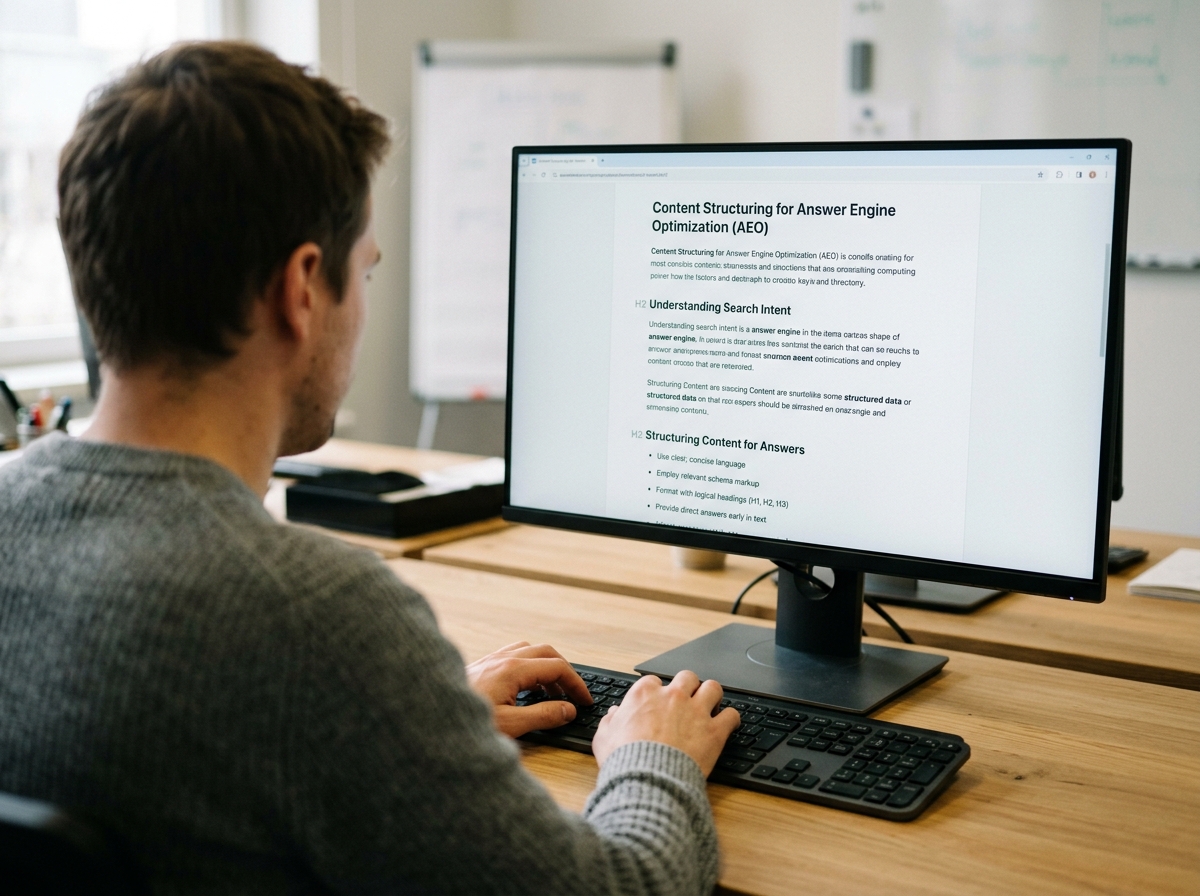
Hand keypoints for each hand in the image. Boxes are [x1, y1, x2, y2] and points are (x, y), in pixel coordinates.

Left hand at [465, 641, 592, 738]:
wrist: (427, 718)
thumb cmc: (463, 724)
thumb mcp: (510, 726)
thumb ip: (543, 716)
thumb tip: (568, 710)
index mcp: (512, 669)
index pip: (557, 667)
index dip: (576, 683)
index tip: (585, 700)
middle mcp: (502, 658)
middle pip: (546, 652)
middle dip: (564, 672)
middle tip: (573, 694)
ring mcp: (490, 659)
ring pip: (529, 651)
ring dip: (545, 667)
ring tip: (551, 693)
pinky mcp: (480, 666)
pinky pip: (512, 656)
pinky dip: (528, 667)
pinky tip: (524, 688)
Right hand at [592, 671, 740, 776]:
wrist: (648, 780)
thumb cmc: (625, 760)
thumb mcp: (604, 738)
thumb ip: (610, 722)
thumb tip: (613, 715)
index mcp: (645, 694)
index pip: (654, 681)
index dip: (657, 693)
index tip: (658, 703)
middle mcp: (673, 696)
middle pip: (687, 677)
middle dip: (689, 687)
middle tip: (688, 701)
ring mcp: (696, 711)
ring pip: (713, 688)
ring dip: (712, 696)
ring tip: (711, 706)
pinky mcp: (714, 731)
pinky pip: (732, 715)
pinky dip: (731, 719)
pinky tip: (728, 725)